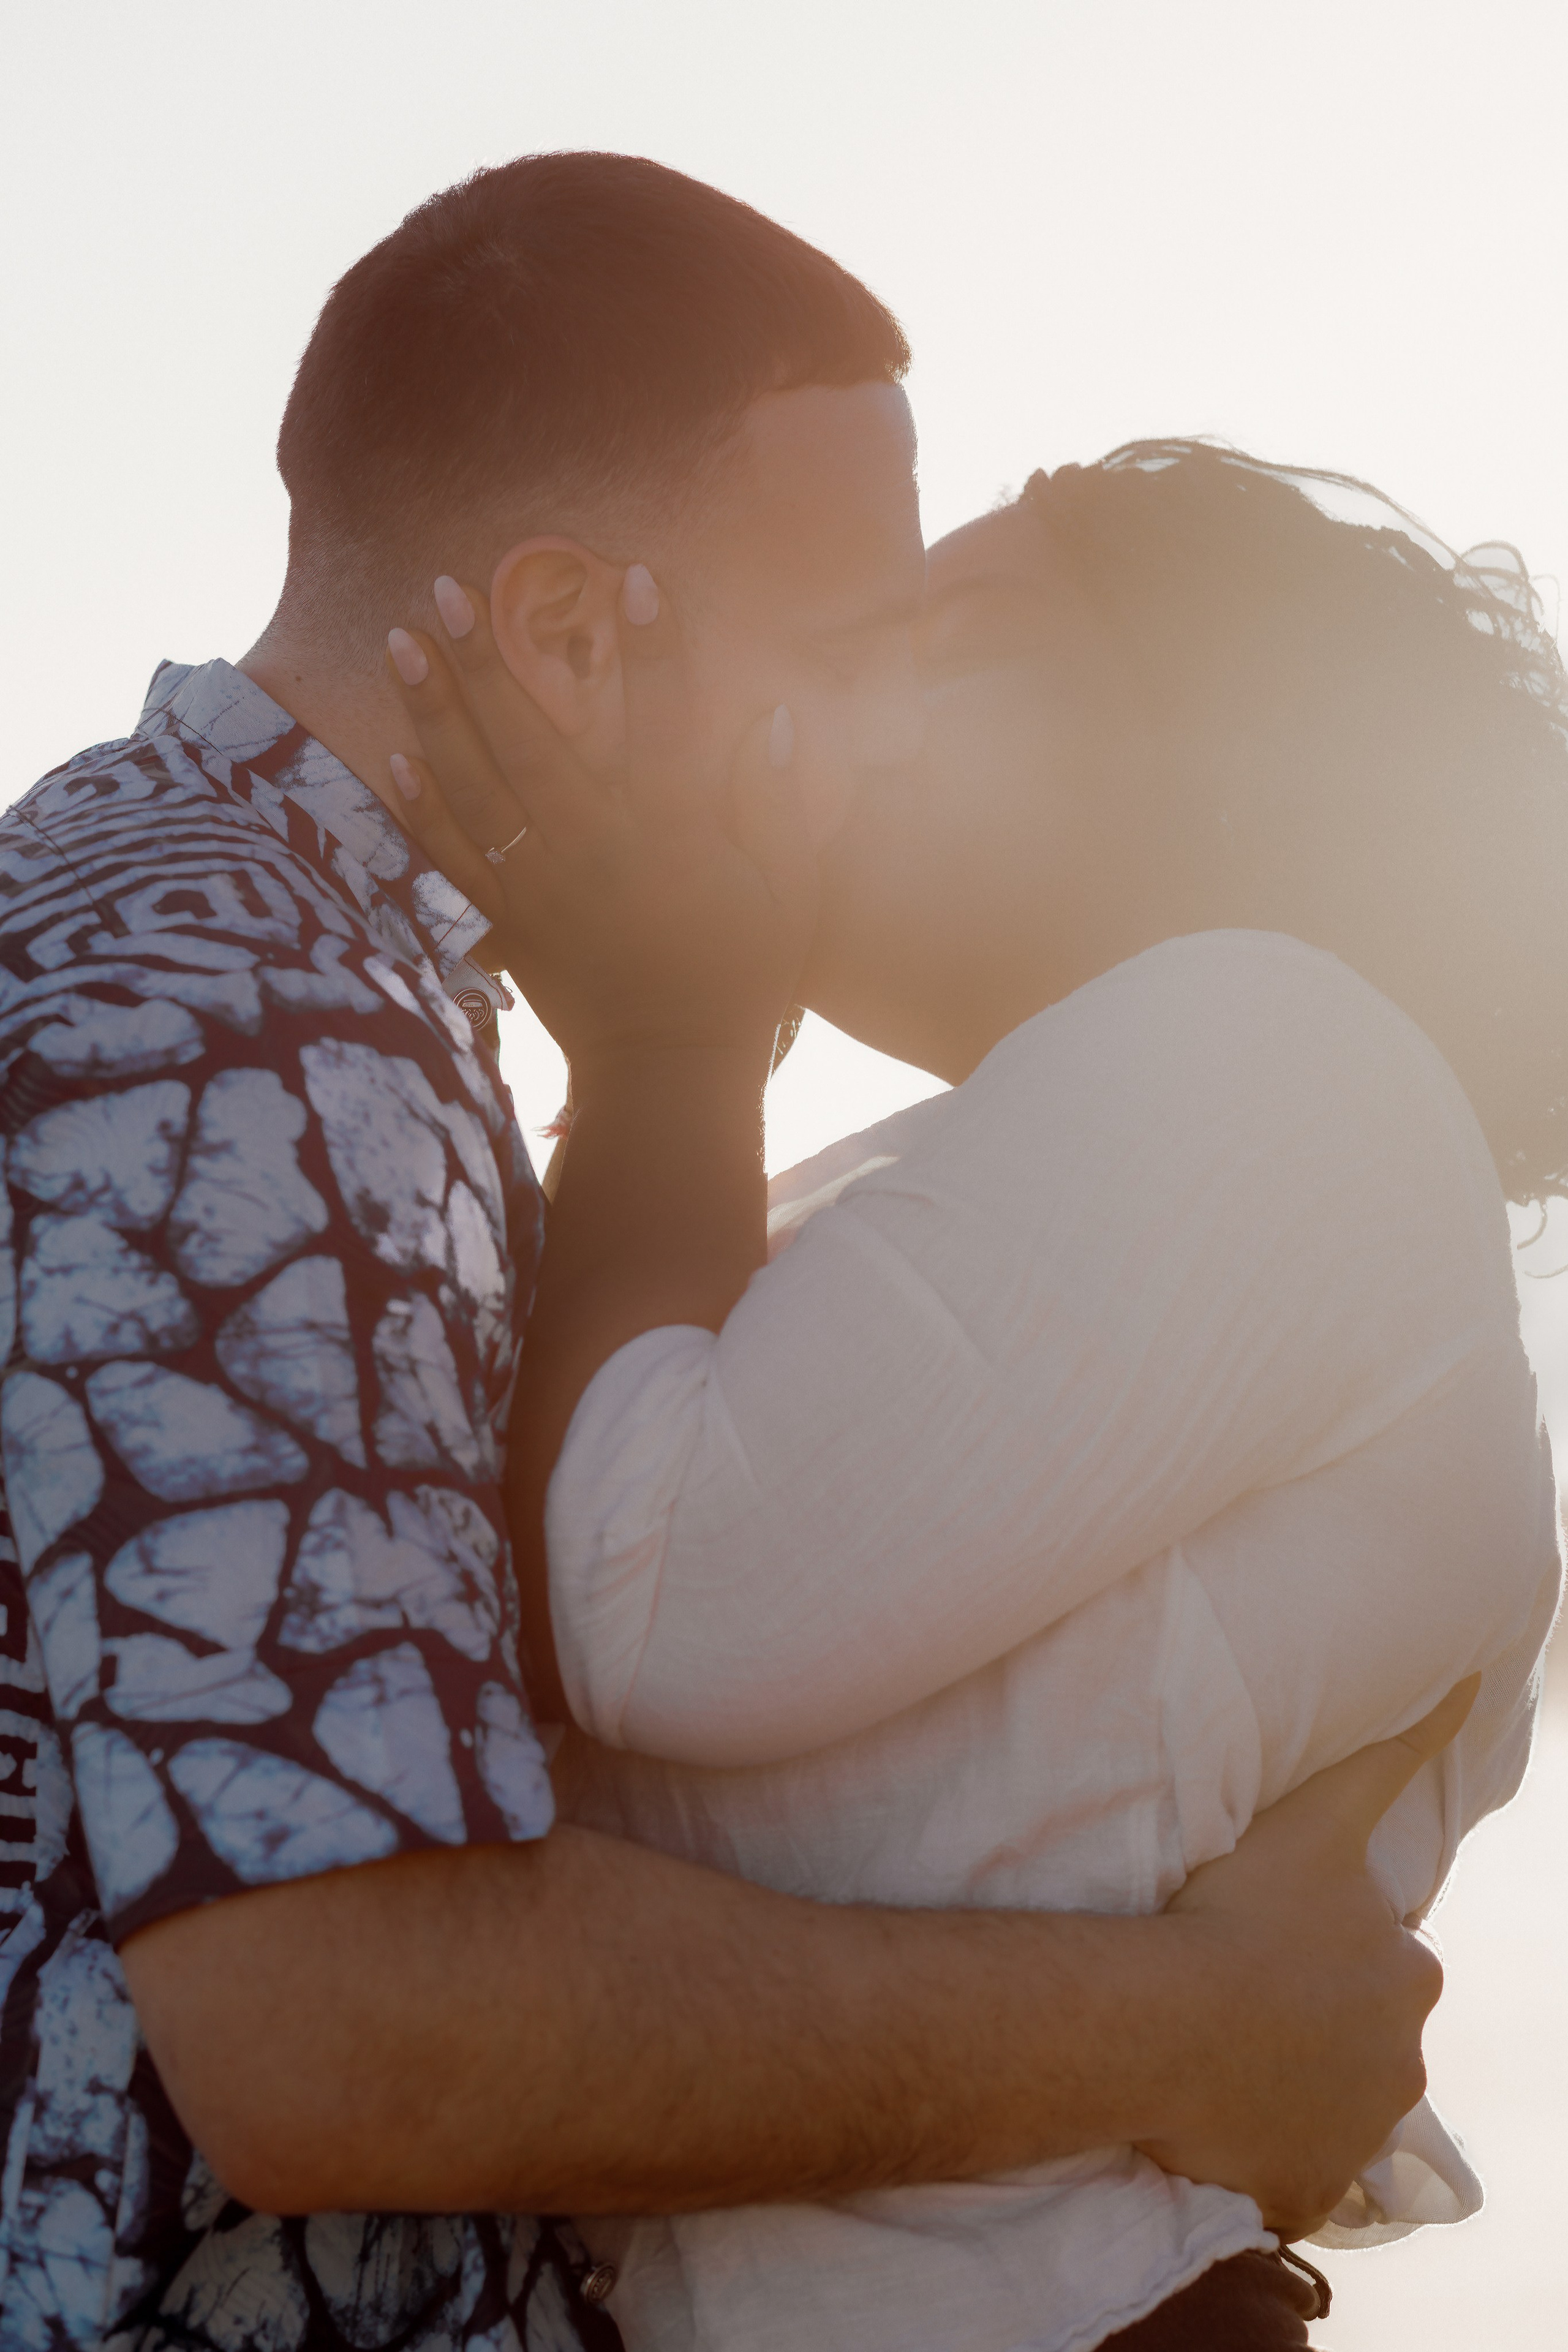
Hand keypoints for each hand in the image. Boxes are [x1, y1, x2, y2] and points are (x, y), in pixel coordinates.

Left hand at [384, 573, 815, 1082]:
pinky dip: (421, 813)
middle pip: (535, 739)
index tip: (634, 577)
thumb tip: (776, 720)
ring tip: (401, 642)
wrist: (673, 1073)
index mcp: (671, 832)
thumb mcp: (788, 895)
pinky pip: (455, 865)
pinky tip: (389, 757)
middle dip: (491, 659)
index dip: (654, 649)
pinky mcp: (511, 928)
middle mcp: (596, 848)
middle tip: (450, 586)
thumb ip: (781, 808)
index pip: (664, 720)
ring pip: (479, 787)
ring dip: (437, 712)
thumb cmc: (741, 980)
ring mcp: (543, 888)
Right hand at [1139, 1677, 1478, 2237]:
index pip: (1380, 1963)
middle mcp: (1403, 2059)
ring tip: (1212, 2054)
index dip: (1325, 1953)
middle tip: (1234, 1997)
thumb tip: (1474, 1683)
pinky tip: (1211, 2123)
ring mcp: (1355, 2136)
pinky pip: (1286, 2175)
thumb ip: (1396, 1752)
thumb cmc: (1239, 1909)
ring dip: (1285, 2085)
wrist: (1171, 2021)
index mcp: (1409, 1974)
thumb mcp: (1325, 1815)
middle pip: (1360, 2038)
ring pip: (1326, 2106)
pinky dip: (1259, 2155)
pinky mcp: (1305, 2190)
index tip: (1274, 1950)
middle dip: (1313, 2024)